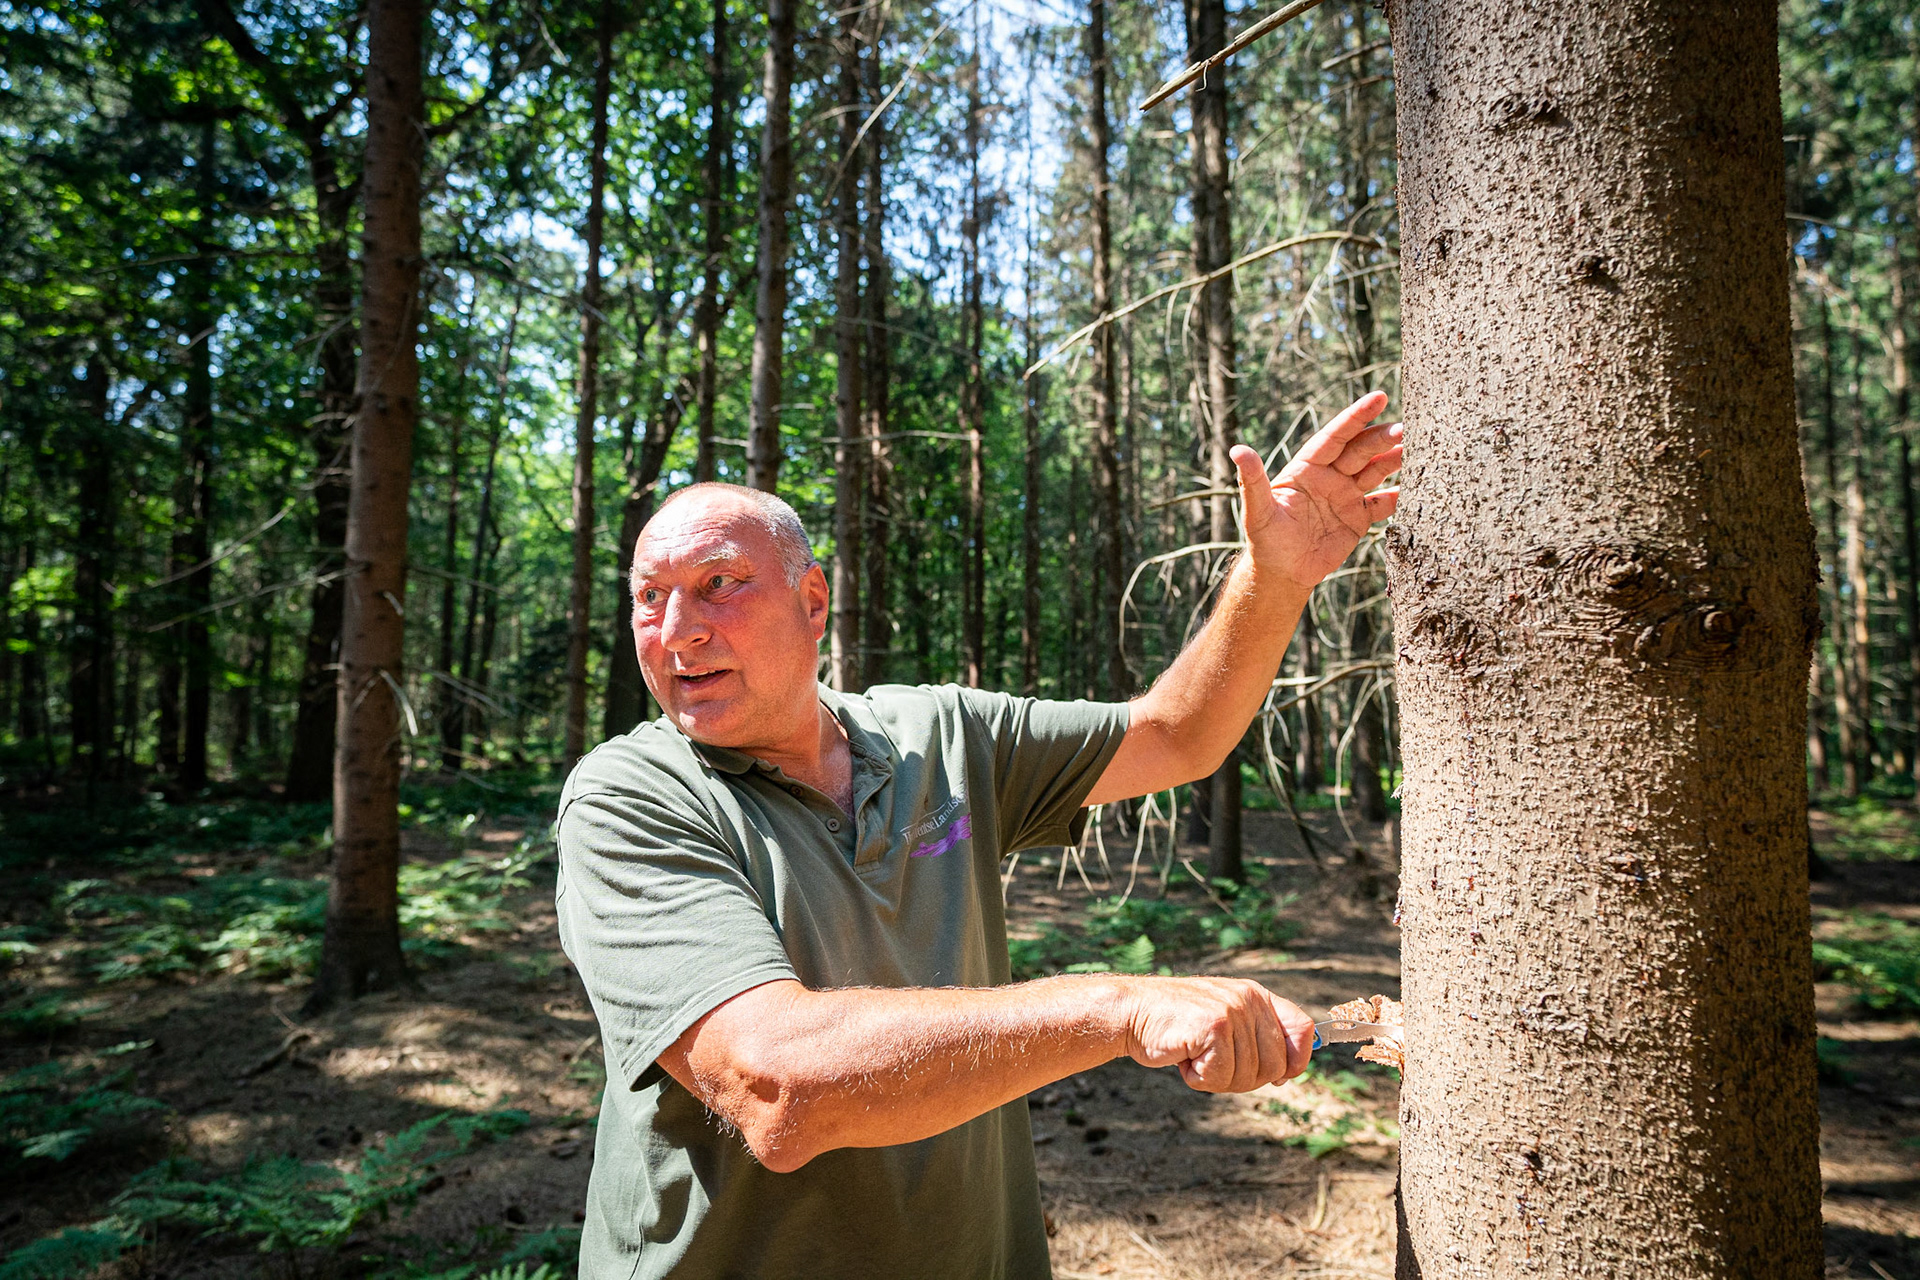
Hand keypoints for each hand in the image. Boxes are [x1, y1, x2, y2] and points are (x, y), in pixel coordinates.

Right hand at [1119, 976, 1314, 1092]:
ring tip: (1194, 1055)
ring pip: (1247, 1076)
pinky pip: (1220, 1076)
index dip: (1297, 1061)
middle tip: (1214, 1066)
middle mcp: (1249, 999)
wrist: (1132, 1010)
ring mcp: (1232, 1011)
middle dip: (1244, 1080)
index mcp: (1256, 996)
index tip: (1279, 1078)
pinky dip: (1199, 1078)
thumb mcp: (1224, 1021)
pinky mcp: (1213, 1026)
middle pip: (1275, 1066)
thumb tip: (1287, 1074)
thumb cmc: (1177, 1024)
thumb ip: (1256, 1039)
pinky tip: (1184, 1057)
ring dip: (1216, 1079)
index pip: (1303, 1029)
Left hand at [1232, 390, 1401, 592]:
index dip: (1356, 417)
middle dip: (1382, 438)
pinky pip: (1382, 504)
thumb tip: (1237, 449)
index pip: (1335, 436)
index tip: (1378, 398)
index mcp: (1307, 467)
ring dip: (1394, 460)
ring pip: (1375, 471)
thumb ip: (1252, 481)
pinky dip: (1399, 496)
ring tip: (1418, 448)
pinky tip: (1417, 488)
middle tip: (1405, 428)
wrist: (1281, 573)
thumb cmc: (1265, 539)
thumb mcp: (1258, 510)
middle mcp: (1329, 476)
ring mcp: (1346, 496)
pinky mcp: (1358, 519)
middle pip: (1360, 451)